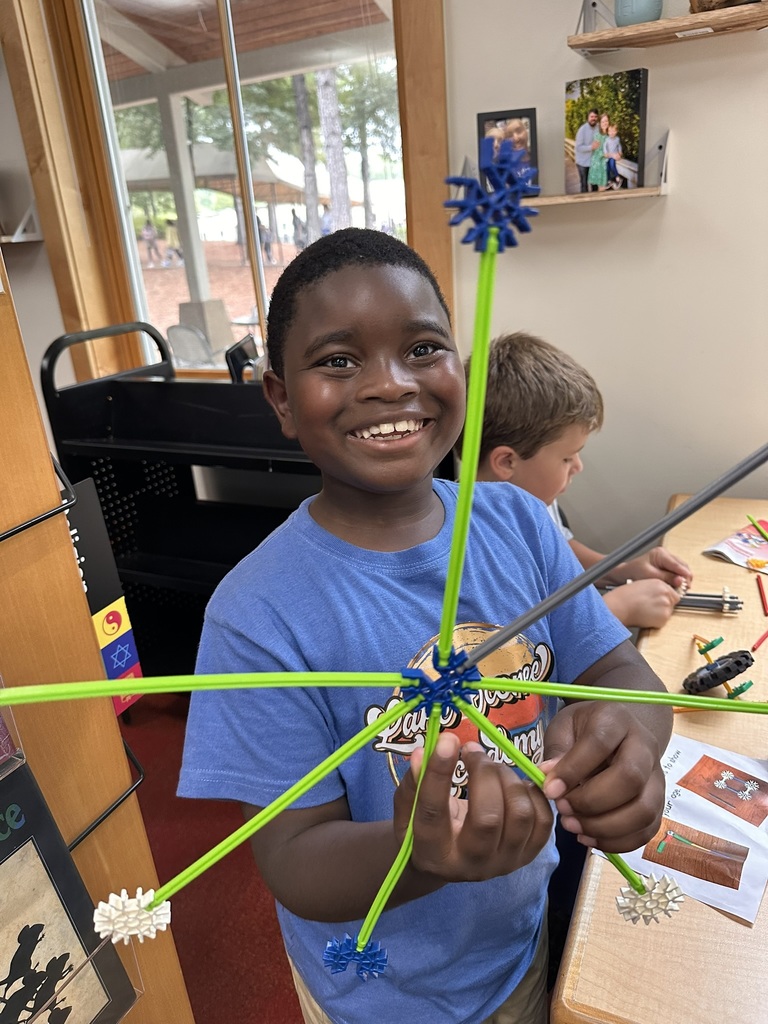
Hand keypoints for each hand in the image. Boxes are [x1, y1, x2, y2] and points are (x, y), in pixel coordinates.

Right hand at [394, 733, 552, 881]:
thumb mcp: (408, 806)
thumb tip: (427, 749)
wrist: (448, 861)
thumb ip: (416, 780)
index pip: (435, 812)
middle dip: (484, 773)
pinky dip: (533, 792)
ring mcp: (504, 863)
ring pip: (520, 815)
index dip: (441, 773)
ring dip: (508, 778)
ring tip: (491, 767)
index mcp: (433, 852)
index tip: (449, 739)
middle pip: (488, 817)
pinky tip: (514, 782)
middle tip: (472, 751)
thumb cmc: (423, 827)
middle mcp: (470, 864)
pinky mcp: (528, 855)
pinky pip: (543, 820)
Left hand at [541, 702, 664, 853]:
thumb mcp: (563, 729)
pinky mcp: (659, 803)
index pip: (600, 743)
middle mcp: (645, 746)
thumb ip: (557, 752)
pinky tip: (589, 837)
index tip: (549, 790)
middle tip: (563, 809)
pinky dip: (617, 842)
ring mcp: (657, 776)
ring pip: (644, 810)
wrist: (615, 734)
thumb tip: (550, 780)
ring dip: (605, 827)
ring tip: (573, 826)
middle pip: (630, 779)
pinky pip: (647, 830)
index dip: (573, 769)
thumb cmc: (582, 730)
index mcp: (616, 719)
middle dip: (592, 802)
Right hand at [603, 578, 680, 628]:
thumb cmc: (624, 596)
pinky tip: (645, 617)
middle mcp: (665, 593)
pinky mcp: (663, 618)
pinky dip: (655, 622)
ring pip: (668, 613)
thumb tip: (659, 596)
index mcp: (660, 583)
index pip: (672, 593)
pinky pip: (662, 622)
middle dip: (664, 606)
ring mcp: (666, 606)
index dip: (665, 598)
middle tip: (650, 608)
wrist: (619, 606)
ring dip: (660, 614)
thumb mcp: (641, 585)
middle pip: (672, 603)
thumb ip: (654, 589)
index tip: (658, 602)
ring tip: (645, 612)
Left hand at [619, 546, 692, 588]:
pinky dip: (678, 578)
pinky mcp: (666, 565)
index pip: (677, 564)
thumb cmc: (635, 572)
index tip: (688, 583)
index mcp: (660, 553)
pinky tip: (677, 585)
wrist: (627, 573)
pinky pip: (677, 572)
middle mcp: (665, 554)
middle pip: (682, 565)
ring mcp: (666, 559)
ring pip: (681, 569)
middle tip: (685, 588)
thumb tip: (680, 581)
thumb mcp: (650, 575)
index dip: (684, 574)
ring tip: (682, 588)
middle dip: (685, 577)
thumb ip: (666, 578)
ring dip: (682, 578)